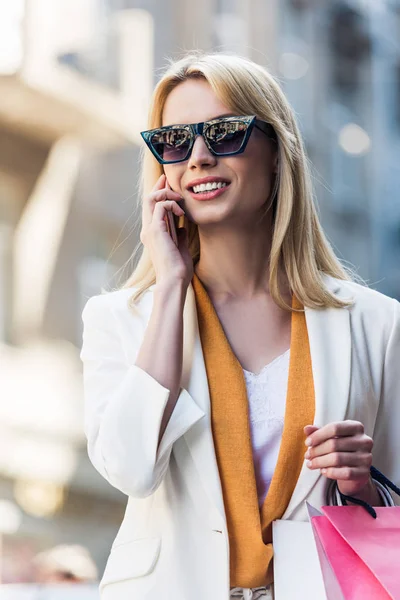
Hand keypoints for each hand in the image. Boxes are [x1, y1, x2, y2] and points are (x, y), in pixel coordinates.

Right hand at [140, 173, 192, 287]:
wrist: (174, 280)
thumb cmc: (178, 270)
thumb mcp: (180, 249)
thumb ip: (179, 237)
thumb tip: (181, 228)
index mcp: (153, 234)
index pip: (152, 209)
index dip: (159, 194)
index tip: (168, 186)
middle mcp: (148, 230)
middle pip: (148, 200)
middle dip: (158, 187)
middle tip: (167, 179)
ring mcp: (150, 229)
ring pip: (151, 199)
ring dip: (166, 193)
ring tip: (179, 198)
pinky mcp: (155, 230)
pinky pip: (160, 206)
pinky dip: (172, 204)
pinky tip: (181, 212)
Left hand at [304, 421, 373, 496]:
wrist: (355, 470)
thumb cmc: (341, 449)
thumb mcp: (331, 437)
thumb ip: (319, 432)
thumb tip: (306, 429)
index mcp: (356, 427)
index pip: (335, 428)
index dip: (318, 435)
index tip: (307, 443)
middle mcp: (365, 440)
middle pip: (334, 444)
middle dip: (317, 450)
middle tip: (307, 455)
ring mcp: (366, 457)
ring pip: (337, 459)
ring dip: (320, 462)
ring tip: (311, 464)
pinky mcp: (364, 472)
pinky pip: (344, 473)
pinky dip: (330, 472)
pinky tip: (323, 471)